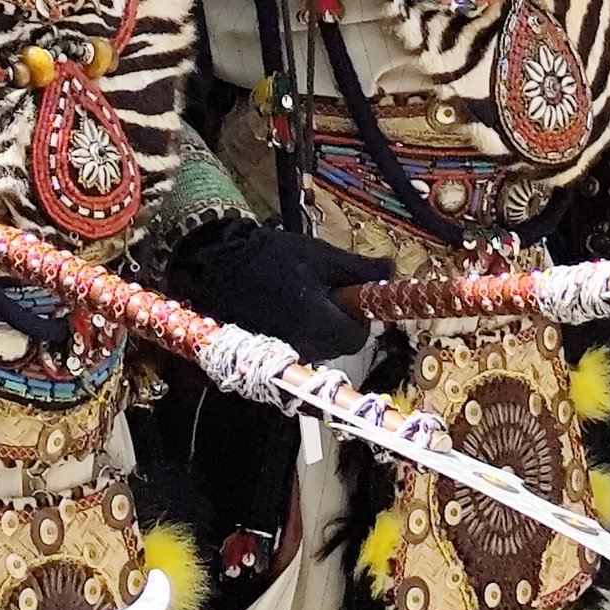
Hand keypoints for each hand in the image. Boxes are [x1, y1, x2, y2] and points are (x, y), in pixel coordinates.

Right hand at [167, 218, 388, 361]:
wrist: (217, 263)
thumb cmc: (273, 256)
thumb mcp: (323, 256)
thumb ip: (361, 269)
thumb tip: (392, 272)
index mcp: (319, 326)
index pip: (359, 335)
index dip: (359, 312)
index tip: (348, 290)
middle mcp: (303, 348)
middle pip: (340, 343)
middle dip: (340, 317)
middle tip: (323, 285)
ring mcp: (284, 353)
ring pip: (320, 344)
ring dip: (320, 322)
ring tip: (300, 290)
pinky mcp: (268, 351)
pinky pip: (299, 345)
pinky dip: (300, 328)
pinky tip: (284, 304)